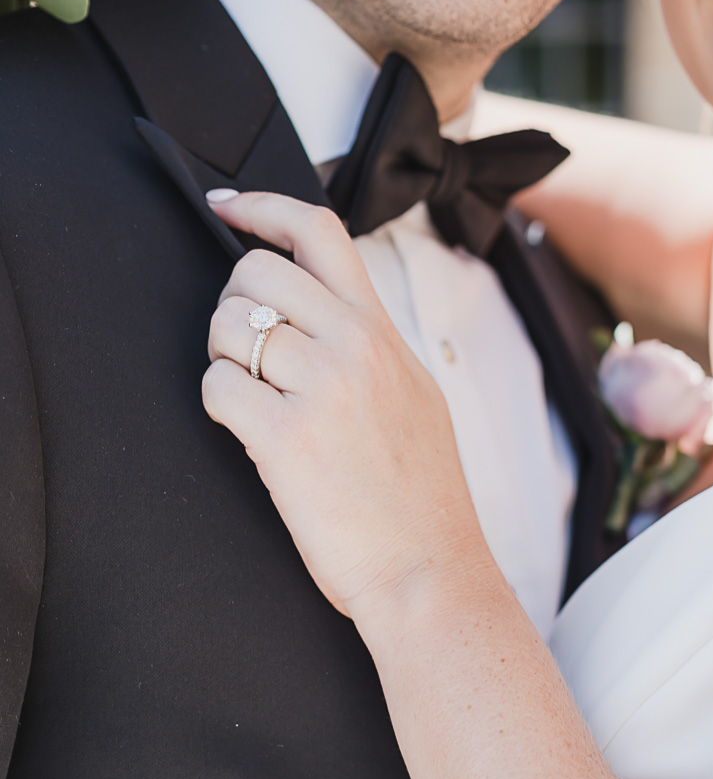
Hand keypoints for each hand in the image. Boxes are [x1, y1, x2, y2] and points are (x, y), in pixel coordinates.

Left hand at [203, 192, 489, 622]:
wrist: (428, 571)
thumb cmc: (420, 501)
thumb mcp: (417, 400)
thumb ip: (372, 350)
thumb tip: (316, 318)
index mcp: (385, 336)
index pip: (321, 234)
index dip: (262, 207)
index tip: (227, 208)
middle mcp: (357, 349)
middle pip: (259, 272)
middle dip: (233, 303)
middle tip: (244, 348)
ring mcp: (323, 391)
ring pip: (230, 326)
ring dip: (223, 357)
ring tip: (252, 398)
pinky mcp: (286, 439)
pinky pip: (219, 387)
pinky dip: (220, 404)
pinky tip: (248, 431)